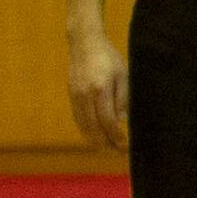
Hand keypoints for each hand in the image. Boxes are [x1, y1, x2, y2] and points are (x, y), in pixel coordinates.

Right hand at [67, 30, 127, 148]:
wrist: (84, 44)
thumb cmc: (109, 58)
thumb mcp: (123, 76)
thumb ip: (123, 99)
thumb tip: (122, 122)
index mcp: (100, 90)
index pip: (107, 121)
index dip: (116, 136)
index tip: (125, 146)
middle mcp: (84, 96)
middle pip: (93, 128)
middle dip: (105, 143)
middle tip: (117, 153)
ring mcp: (75, 96)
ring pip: (83, 125)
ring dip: (95, 140)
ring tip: (107, 149)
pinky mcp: (71, 96)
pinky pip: (78, 118)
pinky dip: (86, 130)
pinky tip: (94, 137)